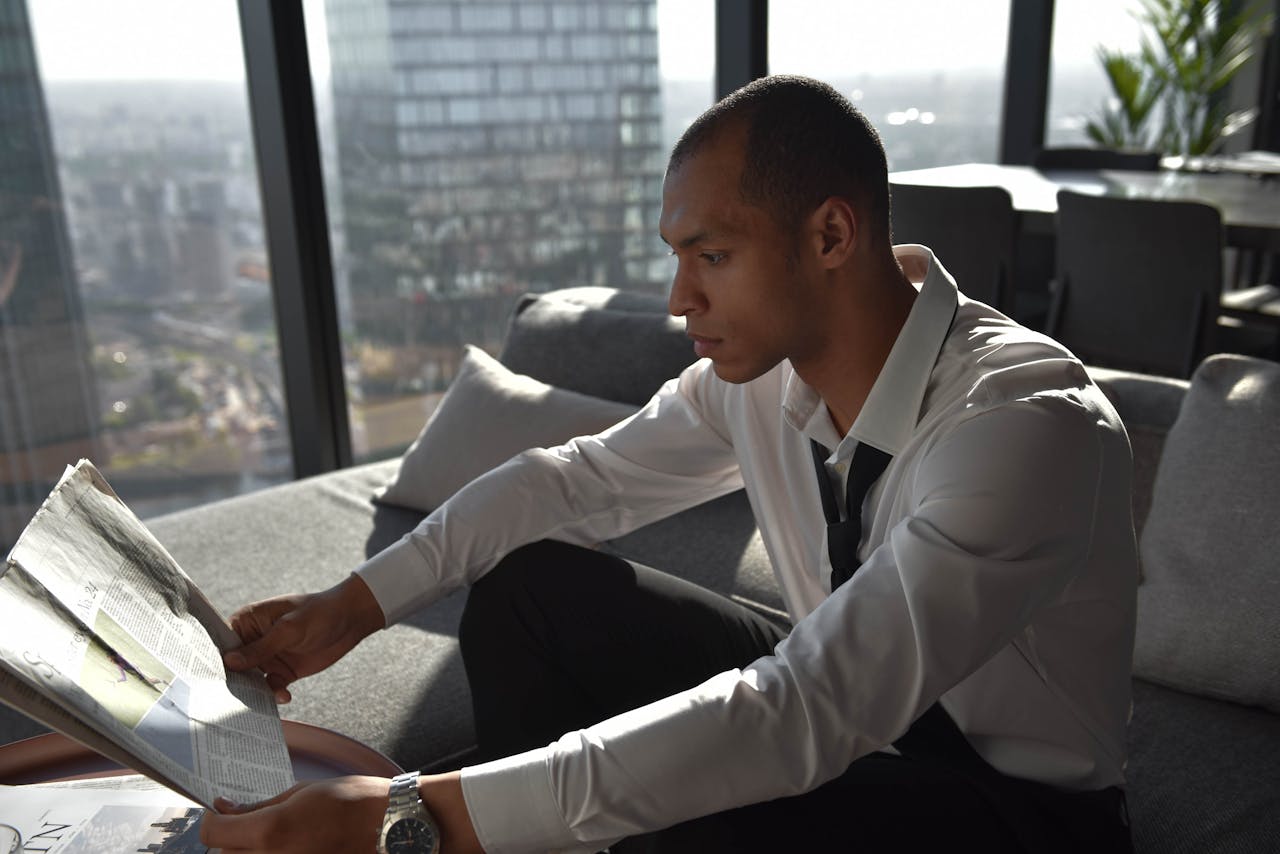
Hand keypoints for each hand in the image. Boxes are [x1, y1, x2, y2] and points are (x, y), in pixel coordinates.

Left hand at [199, 775, 388, 851]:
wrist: (390, 828)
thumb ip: (260, 805)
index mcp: (270, 831)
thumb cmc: (352, 803)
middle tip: (246, 820)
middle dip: (229, 837)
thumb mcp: (301, 793)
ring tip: (272, 835)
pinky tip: (288, 844)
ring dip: (248, 851)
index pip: (213, 833)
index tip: (221, 809)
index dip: (212, 818)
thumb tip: (227, 809)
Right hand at [224, 575, 384, 702]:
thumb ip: (261, 647)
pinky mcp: (283, 671)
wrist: (350, 620)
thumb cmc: (318, 612)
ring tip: (256, 704)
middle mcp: (253, 641)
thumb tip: (230, 662)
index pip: (223, 643)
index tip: (207, 679)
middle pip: (234, 666)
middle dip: (233, 681)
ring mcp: (268, 657)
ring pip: (251, 680)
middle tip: (228, 700)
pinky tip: (284, 697)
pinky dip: (274, 695)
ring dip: (253, 692)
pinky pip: (271, 688)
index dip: (215, 660)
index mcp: (247, 621)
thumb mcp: (289, 629)